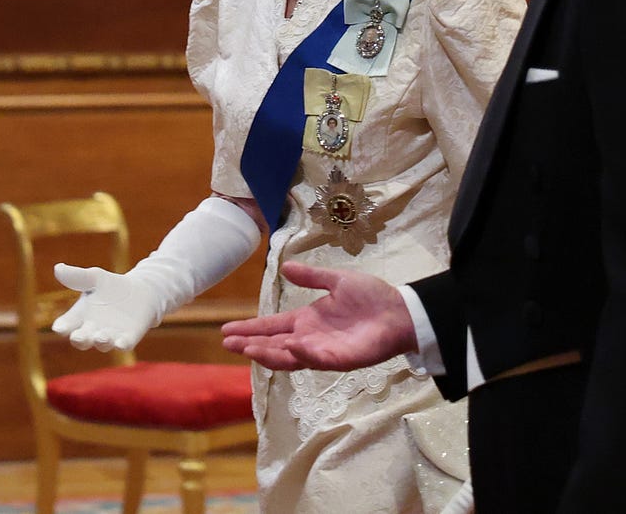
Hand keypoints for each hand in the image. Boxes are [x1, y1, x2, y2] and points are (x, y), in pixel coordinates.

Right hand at [51, 263, 160, 351]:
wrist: (141, 290)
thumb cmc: (111, 285)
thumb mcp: (94, 278)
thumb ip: (77, 276)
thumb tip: (58, 268)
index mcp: (79, 317)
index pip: (66, 324)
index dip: (62, 327)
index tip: (59, 327)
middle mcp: (92, 330)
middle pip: (81, 339)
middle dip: (79, 339)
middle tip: (77, 337)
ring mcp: (110, 336)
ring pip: (102, 344)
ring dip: (101, 342)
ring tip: (101, 336)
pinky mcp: (128, 338)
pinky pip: (124, 345)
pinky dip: (122, 345)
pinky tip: (121, 343)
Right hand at [221, 261, 416, 370]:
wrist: (400, 311)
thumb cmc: (371, 298)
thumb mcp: (337, 281)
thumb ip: (311, 277)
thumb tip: (285, 266)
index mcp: (307, 320)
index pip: (272, 326)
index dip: (250, 328)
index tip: (225, 330)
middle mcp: (310, 339)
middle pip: (273, 345)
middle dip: (250, 345)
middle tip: (228, 343)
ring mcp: (323, 351)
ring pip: (289, 357)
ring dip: (268, 353)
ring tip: (247, 348)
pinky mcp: (340, 360)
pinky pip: (317, 359)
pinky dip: (303, 354)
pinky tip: (289, 346)